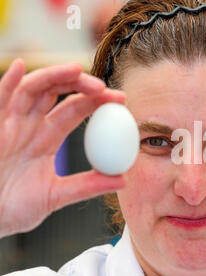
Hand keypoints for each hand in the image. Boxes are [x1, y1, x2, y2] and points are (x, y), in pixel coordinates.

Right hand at [0, 59, 126, 237]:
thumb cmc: (12, 208)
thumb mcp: (56, 196)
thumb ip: (87, 186)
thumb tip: (123, 180)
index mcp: (47, 138)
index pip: (75, 109)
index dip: (97, 101)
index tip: (121, 99)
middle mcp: (29, 125)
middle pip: (57, 92)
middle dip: (81, 84)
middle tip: (104, 87)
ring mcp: (9, 123)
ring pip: (33, 89)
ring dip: (54, 76)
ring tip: (77, 70)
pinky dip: (8, 82)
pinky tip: (20, 67)